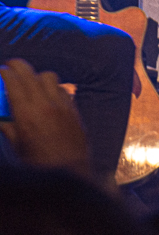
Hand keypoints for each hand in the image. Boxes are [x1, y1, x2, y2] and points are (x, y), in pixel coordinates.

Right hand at [0, 58, 91, 177]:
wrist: (69, 171)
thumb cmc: (38, 162)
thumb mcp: (16, 145)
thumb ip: (7, 127)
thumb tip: (1, 119)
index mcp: (27, 114)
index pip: (15, 84)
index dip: (7, 72)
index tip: (2, 69)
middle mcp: (46, 105)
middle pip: (32, 75)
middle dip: (19, 66)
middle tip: (12, 65)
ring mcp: (62, 105)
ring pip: (50, 78)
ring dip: (38, 76)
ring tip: (31, 81)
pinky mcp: (74, 110)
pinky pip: (63, 90)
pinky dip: (53, 88)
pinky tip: (48, 95)